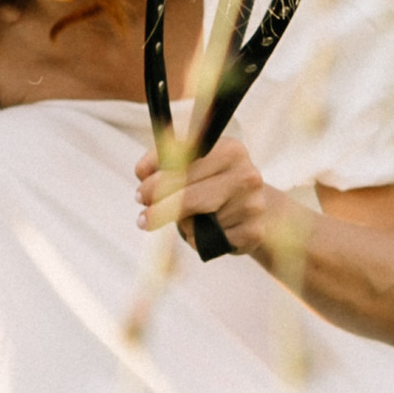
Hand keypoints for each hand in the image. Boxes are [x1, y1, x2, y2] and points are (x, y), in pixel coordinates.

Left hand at [134, 128, 310, 272]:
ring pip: (197, 222)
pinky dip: (198, 240)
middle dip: (160, 208)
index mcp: (231, 150)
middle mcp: (247, 175)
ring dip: (183, 224)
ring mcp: (253, 205)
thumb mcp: (191, 162)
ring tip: (189, 218)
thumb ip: (162, 160)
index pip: (185, 166)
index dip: (157, 182)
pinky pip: (209, 242)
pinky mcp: (253, 232)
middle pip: (189, 197)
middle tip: (143, 218)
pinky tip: (207, 231)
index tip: (140, 195)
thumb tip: (142, 172)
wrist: (253, 207)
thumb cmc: (212, 182)